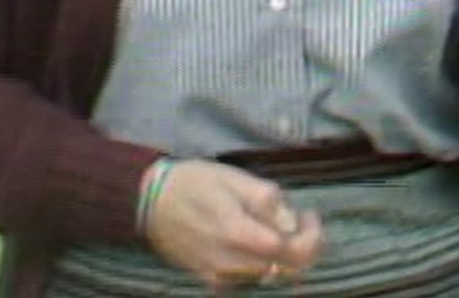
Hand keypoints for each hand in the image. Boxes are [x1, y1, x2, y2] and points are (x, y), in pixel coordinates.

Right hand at [145, 160, 322, 288]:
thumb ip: (267, 200)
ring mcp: (221, 275)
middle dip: (301, 246)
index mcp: (238, 232)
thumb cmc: (192, 182)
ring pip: (270, 275)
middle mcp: (233, 262)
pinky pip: (249, 278)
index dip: (311, 236)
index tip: (309, 215)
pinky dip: (259, 263)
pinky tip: (248, 242)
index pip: (294, 250)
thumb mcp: (232, 177)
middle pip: (287, 269)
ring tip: (270, 228)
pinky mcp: (211, 281)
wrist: (147, 201)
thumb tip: (292, 222)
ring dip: (280, 256)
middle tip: (296, 222)